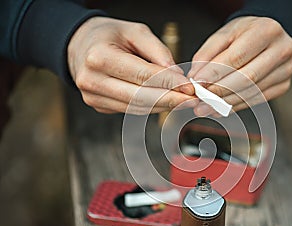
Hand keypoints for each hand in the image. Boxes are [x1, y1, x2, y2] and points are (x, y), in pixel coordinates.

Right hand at [67, 17, 195, 113]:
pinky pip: (131, 110)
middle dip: (171, 100)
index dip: (170, 83)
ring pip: (137, 108)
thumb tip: (177, 75)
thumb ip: (158, 51)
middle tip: (192, 100)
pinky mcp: (99, 106)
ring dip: (164, 106)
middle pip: (140, 97)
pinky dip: (151, 107)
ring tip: (184, 101)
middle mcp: (92, 80)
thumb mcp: (135, 31)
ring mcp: (93, 97)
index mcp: (99, 57)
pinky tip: (166, 102)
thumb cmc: (109, 36)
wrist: (81, 45)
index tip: (190, 87)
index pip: (143, 75)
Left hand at [188, 16, 291, 115]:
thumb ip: (207, 54)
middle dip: (219, 92)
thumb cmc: (244, 33)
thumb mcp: (224, 34)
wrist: (267, 35)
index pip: (236, 57)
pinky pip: (256, 99)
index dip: (214, 73)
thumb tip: (195, 78)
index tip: (196, 84)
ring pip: (251, 92)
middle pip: (247, 78)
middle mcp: (282, 50)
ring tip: (205, 107)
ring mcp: (286, 69)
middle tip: (199, 101)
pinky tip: (219, 108)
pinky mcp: (283, 85)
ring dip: (225, 103)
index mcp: (267, 30)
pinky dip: (235, 106)